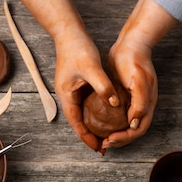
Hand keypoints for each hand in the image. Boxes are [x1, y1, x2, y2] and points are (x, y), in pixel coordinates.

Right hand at [53, 32, 117, 153]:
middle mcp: (68, 95)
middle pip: (78, 122)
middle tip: (103, 148)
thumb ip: (103, 86)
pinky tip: (106, 117)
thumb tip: (114, 103)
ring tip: (106, 136)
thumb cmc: (77, 49)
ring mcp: (73, 90)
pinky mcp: (79, 84)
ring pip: (83, 114)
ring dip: (92, 126)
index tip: (97, 148)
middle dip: (90, 136)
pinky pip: (87, 104)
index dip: (87, 137)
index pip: (76, 123)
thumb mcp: (91, 68)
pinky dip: (95, 113)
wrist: (69, 32)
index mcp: (67, 95)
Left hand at [105, 32, 156, 148]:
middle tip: (103, 143)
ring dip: (116, 133)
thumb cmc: (135, 60)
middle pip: (133, 130)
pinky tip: (101, 123)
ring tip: (102, 138)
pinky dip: (112, 122)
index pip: (138, 129)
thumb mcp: (138, 81)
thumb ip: (140, 103)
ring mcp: (134, 100)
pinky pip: (120, 114)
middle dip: (119, 140)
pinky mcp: (126, 95)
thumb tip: (134, 123)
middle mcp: (142, 105)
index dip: (125, 138)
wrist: (131, 43)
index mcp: (147, 104)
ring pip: (126, 124)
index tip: (109, 140)